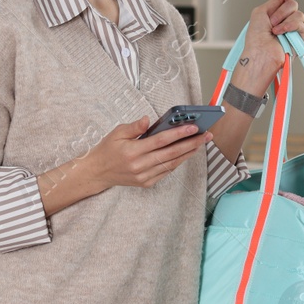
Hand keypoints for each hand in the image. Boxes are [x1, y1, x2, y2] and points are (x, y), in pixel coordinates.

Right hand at [87, 115, 211, 190]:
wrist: (98, 172)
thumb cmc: (107, 150)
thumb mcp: (117, 132)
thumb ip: (135, 127)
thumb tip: (149, 120)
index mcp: (132, 151)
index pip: (160, 141)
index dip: (178, 134)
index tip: (193, 127)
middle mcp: (140, 165)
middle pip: (171, 154)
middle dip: (191, 144)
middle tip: (205, 136)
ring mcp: (144, 176)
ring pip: (171, 164)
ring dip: (188, 153)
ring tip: (200, 143)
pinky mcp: (147, 183)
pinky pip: (166, 172)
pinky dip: (177, 162)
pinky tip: (186, 153)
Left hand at [235, 0, 303, 94]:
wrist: (260, 53)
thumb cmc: (256, 38)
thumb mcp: (260, 12)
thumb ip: (274, 0)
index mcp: (273, 14)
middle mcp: (283, 20)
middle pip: (293, 4)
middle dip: (282, 10)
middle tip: (272, 21)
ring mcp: (292, 29)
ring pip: (298, 14)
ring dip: (285, 20)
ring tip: (275, 30)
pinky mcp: (299, 38)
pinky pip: (302, 25)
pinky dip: (290, 27)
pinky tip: (282, 34)